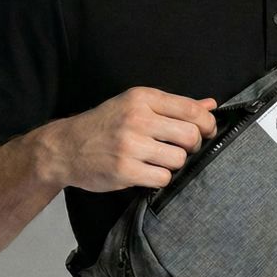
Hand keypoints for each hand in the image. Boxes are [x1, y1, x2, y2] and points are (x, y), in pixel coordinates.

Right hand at [38, 88, 217, 192]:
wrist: (65, 147)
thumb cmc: (106, 125)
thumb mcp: (136, 105)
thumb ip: (174, 106)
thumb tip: (211, 104)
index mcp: (143, 98)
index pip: (192, 109)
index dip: (207, 124)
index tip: (206, 132)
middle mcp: (137, 118)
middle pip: (191, 136)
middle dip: (193, 146)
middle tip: (181, 150)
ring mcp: (130, 145)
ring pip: (178, 159)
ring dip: (174, 164)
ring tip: (159, 161)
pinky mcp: (124, 169)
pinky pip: (162, 178)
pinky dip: (160, 178)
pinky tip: (148, 172)